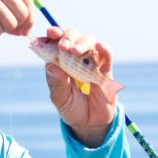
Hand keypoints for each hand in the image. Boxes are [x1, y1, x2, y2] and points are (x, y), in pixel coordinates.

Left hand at [43, 27, 117, 147]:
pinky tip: (100, 46)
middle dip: (67, 37)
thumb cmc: (71, 108)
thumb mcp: (59, 98)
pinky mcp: (106, 71)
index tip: (50, 33)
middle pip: (73, 36)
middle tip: (63, 46)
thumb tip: (50, 66)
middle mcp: (75, 57)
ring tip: (75, 51)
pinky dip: (104, 49)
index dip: (53, 35)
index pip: (56, 41)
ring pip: (90, 42)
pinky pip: (107, 56)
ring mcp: (92, 62)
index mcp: (60, 61)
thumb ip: (56, 83)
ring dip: (82, 43)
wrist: (90, 124)